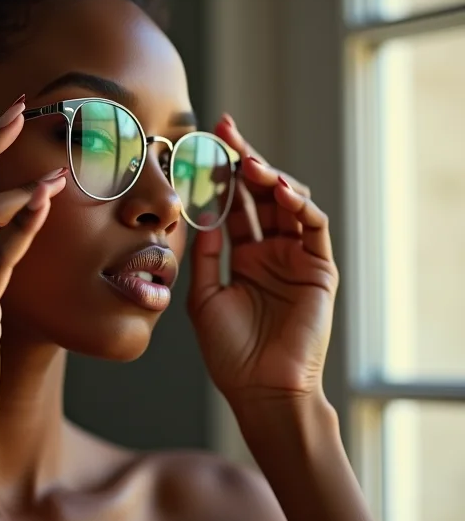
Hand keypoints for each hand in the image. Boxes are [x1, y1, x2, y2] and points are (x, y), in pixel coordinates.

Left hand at [188, 115, 338, 411]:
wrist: (260, 389)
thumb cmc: (230, 351)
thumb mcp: (205, 297)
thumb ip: (206, 256)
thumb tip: (200, 215)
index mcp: (243, 257)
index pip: (233, 207)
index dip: (220, 177)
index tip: (203, 146)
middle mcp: (270, 252)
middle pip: (260, 195)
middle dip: (245, 161)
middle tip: (226, 132)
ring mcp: (296, 257)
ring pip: (289, 203)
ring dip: (270, 177)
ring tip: (247, 161)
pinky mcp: (320, 268)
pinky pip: (314, 228)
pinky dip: (300, 205)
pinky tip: (279, 190)